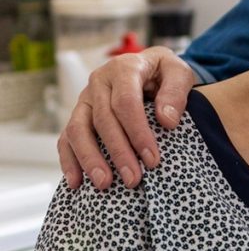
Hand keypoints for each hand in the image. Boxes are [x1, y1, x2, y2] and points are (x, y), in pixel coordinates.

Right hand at [57, 46, 195, 189]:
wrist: (150, 66)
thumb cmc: (165, 72)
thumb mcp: (179, 72)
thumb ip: (176, 92)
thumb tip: (167, 121)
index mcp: (124, 69)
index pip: (126, 103)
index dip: (138, 133)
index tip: (152, 160)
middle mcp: (99, 82)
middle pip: (103, 120)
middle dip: (118, 152)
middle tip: (133, 180)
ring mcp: (85, 99)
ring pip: (78, 129)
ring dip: (90, 159)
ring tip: (104, 184)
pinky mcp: (79, 114)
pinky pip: (67, 138)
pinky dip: (69, 160)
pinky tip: (76, 182)